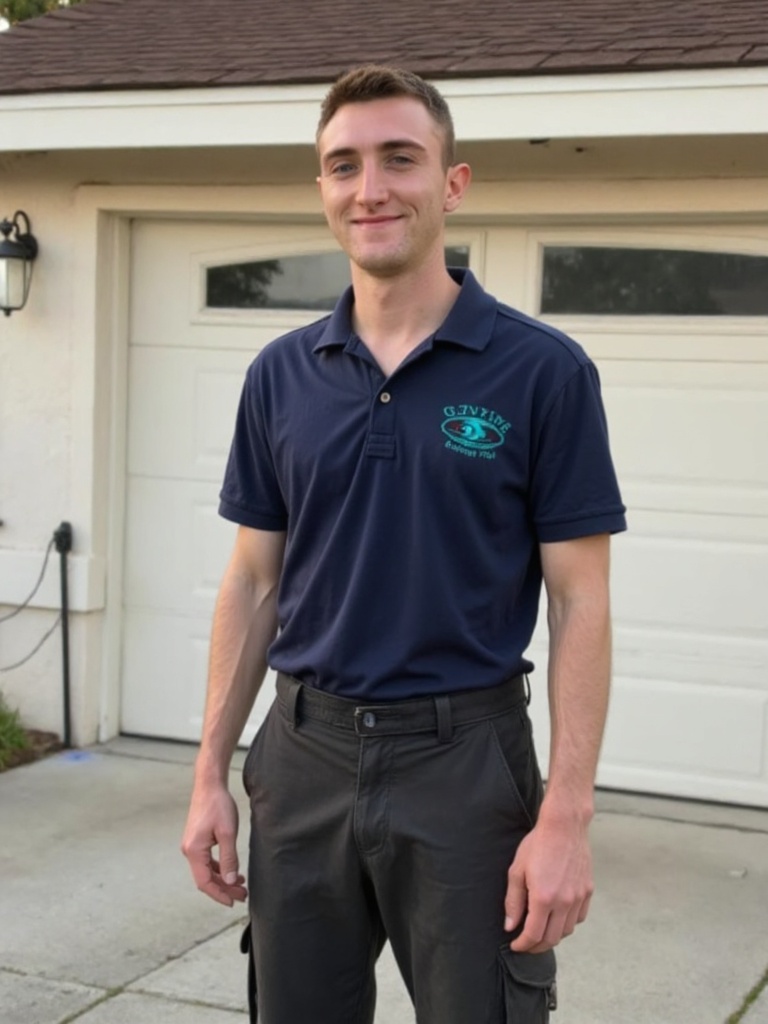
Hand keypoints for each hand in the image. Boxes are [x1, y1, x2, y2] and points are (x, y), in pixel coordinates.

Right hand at [181, 783, 246, 906]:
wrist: (209, 785)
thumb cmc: (218, 805)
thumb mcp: (228, 833)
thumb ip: (229, 858)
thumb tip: (231, 880)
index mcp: (194, 851)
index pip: (205, 882)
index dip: (219, 894)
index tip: (233, 902)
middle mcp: (189, 851)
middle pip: (205, 879)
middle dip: (224, 888)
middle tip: (243, 895)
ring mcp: (192, 846)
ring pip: (206, 871)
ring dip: (223, 879)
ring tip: (241, 885)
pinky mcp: (196, 841)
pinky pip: (206, 862)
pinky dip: (219, 869)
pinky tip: (232, 870)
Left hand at [503, 812, 593, 952]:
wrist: (564, 825)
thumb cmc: (537, 844)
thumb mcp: (517, 870)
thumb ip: (513, 901)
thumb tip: (510, 925)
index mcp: (544, 898)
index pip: (533, 935)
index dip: (523, 945)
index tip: (515, 945)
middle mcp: (564, 902)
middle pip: (552, 938)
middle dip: (536, 946)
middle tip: (526, 944)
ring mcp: (578, 897)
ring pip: (567, 930)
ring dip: (552, 936)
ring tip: (541, 930)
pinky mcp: (588, 890)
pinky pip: (579, 917)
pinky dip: (567, 923)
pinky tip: (558, 917)